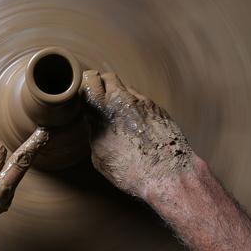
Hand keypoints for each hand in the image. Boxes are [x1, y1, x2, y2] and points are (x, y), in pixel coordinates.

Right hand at [80, 70, 193, 199]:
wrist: (166, 174)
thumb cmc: (131, 171)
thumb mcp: (100, 156)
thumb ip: (95, 132)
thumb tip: (95, 125)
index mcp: (102, 111)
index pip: (88, 81)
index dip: (85, 87)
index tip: (84, 95)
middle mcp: (122, 100)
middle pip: (107, 77)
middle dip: (102, 85)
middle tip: (100, 99)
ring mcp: (141, 101)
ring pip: (125, 86)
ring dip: (119, 95)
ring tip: (119, 114)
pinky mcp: (157, 107)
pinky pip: (140, 99)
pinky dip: (134, 106)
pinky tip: (136, 123)